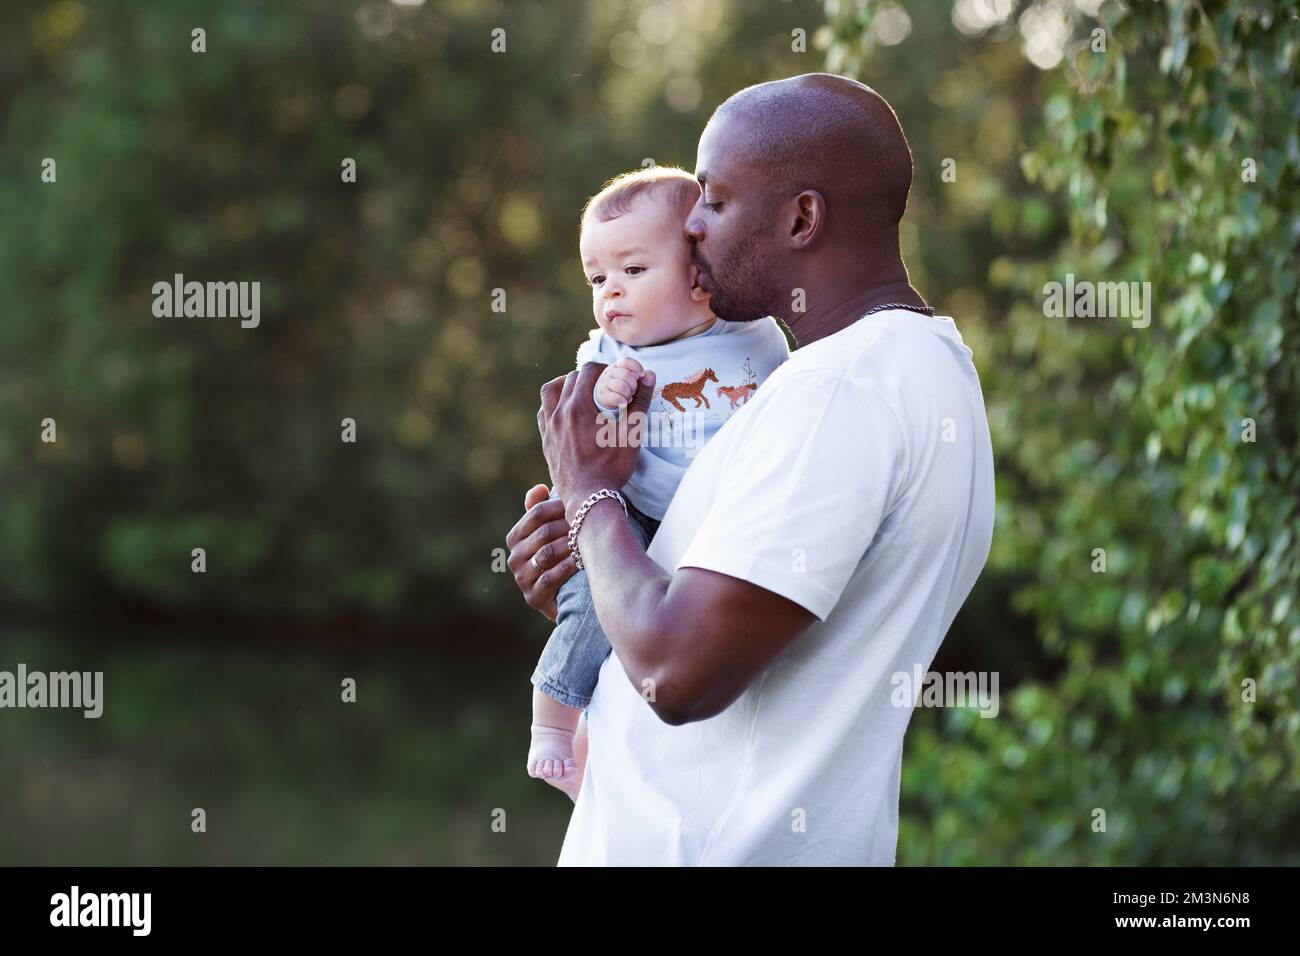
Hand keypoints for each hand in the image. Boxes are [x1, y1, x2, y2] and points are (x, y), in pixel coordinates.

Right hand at [505, 483, 576, 621]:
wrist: (565, 595)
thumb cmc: (560, 555)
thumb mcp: (550, 531)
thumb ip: (541, 508)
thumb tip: (540, 488)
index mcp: (514, 537)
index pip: (536, 513)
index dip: (560, 506)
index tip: (582, 503)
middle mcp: (514, 557)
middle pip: (543, 532)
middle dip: (569, 525)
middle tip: (591, 520)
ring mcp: (522, 578)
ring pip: (547, 554)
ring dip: (570, 545)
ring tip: (589, 538)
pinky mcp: (533, 597)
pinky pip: (550, 578)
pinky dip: (568, 567)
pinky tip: (583, 561)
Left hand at [538, 361, 655, 523]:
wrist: (589, 498)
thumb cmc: (612, 468)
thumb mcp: (632, 434)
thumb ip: (640, 402)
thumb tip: (649, 376)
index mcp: (579, 407)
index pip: (589, 371)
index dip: (605, 368)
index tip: (616, 376)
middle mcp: (560, 413)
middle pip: (570, 378)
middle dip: (589, 376)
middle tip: (604, 384)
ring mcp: (549, 426)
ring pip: (550, 391)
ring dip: (566, 384)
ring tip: (581, 391)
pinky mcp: (545, 439)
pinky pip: (543, 411)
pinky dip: (554, 403)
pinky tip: (567, 410)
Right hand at [595, 357, 646, 409]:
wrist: (618, 420)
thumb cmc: (630, 409)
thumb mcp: (641, 398)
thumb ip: (646, 387)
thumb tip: (649, 374)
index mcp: (621, 371)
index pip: (626, 362)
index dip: (636, 367)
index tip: (642, 375)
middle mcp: (611, 375)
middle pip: (625, 374)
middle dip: (634, 386)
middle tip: (633, 393)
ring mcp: (605, 385)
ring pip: (621, 385)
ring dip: (628, 395)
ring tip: (628, 399)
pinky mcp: (602, 396)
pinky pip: (615, 396)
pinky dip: (622, 402)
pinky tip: (622, 404)